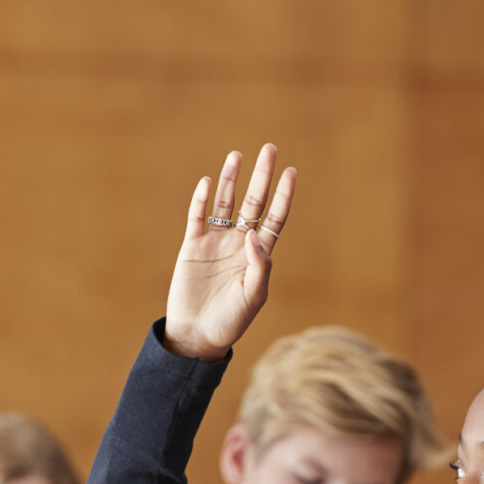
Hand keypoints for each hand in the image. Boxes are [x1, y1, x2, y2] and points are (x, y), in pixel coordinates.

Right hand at [163, 145, 296, 360]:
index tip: (291, 172)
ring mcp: (215, 243)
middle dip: (261, 177)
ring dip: (231, 180)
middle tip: (269, 148)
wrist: (197, 335)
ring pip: (225, 204)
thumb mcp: (253, 296)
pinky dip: (200, 200)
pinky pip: (197, 218)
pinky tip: (206, 183)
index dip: (284, 195)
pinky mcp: (192, 247)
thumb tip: (253, 233)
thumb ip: (259, 265)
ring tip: (236, 156)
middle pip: (253, 203)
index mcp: (258, 255)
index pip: (274, 218)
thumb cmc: (231, 321)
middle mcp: (238, 243)